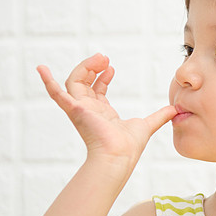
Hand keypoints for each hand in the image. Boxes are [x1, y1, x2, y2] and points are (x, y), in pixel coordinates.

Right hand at [37, 53, 176, 166]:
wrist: (120, 157)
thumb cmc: (129, 147)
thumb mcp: (146, 125)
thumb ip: (159, 117)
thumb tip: (174, 110)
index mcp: (101, 113)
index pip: (96, 89)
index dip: (102, 76)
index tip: (111, 67)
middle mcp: (88, 110)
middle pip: (83, 82)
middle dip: (92, 67)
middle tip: (105, 58)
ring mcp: (80, 109)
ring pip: (73, 82)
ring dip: (83, 67)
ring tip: (99, 58)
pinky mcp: (76, 110)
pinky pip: (57, 94)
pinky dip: (48, 82)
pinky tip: (40, 68)